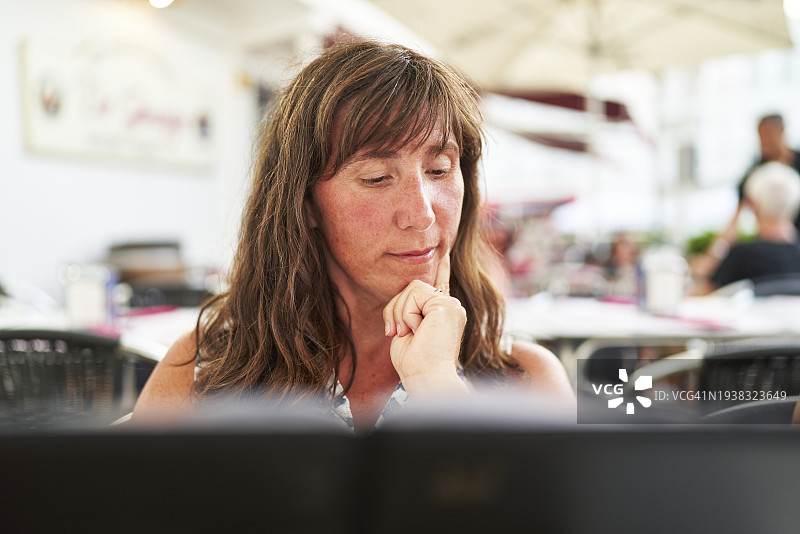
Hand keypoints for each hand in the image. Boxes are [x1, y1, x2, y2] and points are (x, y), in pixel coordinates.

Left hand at [382, 252, 467, 394]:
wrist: (427, 377)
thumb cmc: (415, 363)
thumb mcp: (406, 331)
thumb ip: (407, 310)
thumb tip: (403, 297)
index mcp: (443, 314)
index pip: (441, 284)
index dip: (443, 268)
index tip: (446, 255)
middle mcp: (450, 306)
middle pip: (412, 288)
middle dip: (395, 308)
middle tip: (398, 332)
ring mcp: (451, 305)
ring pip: (411, 289)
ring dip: (400, 312)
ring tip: (409, 333)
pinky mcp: (446, 304)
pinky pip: (414, 295)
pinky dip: (407, 314)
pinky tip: (417, 330)